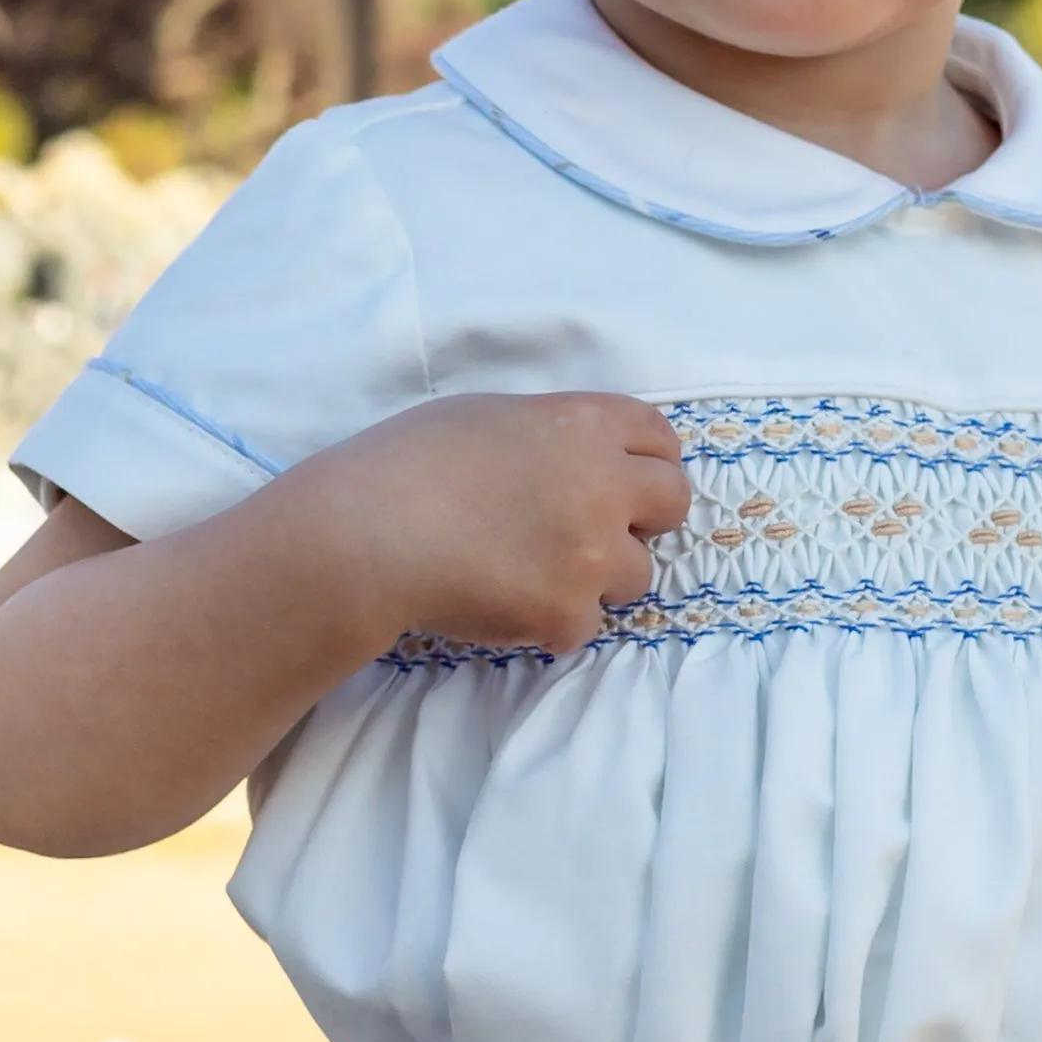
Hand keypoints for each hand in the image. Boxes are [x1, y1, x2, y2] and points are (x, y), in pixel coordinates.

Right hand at [301, 390, 691, 657]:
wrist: (368, 533)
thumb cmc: (407, 463)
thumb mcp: (490, 417)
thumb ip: (552, 434)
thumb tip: (575, 459)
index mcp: (583, 423)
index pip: (660, 437)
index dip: (647, 461)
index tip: (628, 482)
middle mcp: (603, 483)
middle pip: (673, 502)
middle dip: (643, 518)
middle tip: (595, 532)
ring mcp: (591, 552)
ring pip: (637, 573)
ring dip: (598, 577)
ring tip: (534, 572)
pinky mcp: (568, 612)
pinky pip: (587, 624)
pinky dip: (555, 621)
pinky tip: (505, 602)